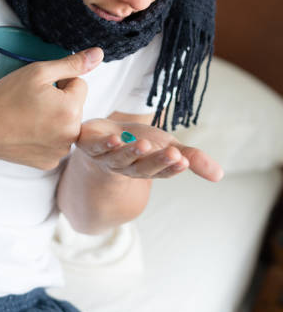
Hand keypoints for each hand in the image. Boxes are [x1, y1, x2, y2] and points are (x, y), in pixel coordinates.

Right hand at [0, 47, 103, 169]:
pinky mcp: (49, 163)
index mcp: (72, 110)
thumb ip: (72, 63)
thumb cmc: (6, 98)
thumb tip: (98, 54)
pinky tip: (26, 132)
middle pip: (74, 106)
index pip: (79, 83)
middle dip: (59, 100)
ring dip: (53, 118)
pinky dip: (45, 136)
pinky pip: (55, 142)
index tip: (40, 87)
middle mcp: (71, 134)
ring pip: (65, 124)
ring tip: (28, 117)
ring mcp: (60, 152)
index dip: (60, 81)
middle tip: (32, 102)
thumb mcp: (39, 72)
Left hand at [76, 119, 223, 181]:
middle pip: (143, 167)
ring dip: (131, 153)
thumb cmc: (139, 143)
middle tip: (173, 154)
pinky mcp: (89, 146)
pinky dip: (105, 144)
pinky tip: (114, 139)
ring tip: (144, 144)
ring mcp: (107, 158)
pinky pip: (97, 147)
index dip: (172, 167)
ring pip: (119, 159)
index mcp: (148, 168)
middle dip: (157, 161)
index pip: (163, 171)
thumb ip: (191, 159)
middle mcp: (127, 167)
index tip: (183, 159)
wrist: (102, 136)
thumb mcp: (168, 147)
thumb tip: (220, 175)